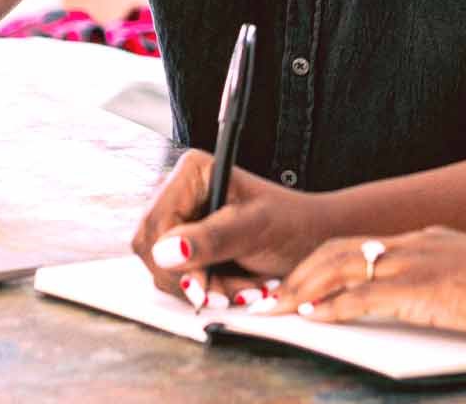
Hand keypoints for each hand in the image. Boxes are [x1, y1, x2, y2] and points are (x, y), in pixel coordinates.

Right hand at [132, 149, 334, 310]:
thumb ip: (211, 238)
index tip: (201, 285)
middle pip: (152, 250)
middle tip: (231, 293)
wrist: (313, 239)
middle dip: (192, 279)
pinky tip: (237, 288)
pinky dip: (209, 292)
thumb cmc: (292, 223)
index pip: (154, 223)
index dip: (171, 259)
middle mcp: (178, 193)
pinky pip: (179, 279)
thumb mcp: (255, 229)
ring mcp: (180, 222)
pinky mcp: (187, 247)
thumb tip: (166, 250)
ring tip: (246, 288)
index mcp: (191, 173)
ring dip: (206, 289)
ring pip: (165, 270)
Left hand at [273, 226, 465, 345]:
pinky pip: (363, 296)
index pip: (360, 245)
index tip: (301, 282)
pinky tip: (312, 318)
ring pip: (341, 268)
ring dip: (303, 289)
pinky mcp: (421, 290)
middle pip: (339, 250)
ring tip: (277, 309)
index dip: (324, 263)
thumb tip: (434, 301)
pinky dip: (332, 307)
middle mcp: (415, 244)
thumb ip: (448, 284)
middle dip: (301, 273)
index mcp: (428, 240)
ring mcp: (416, 264)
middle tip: (272, 296)